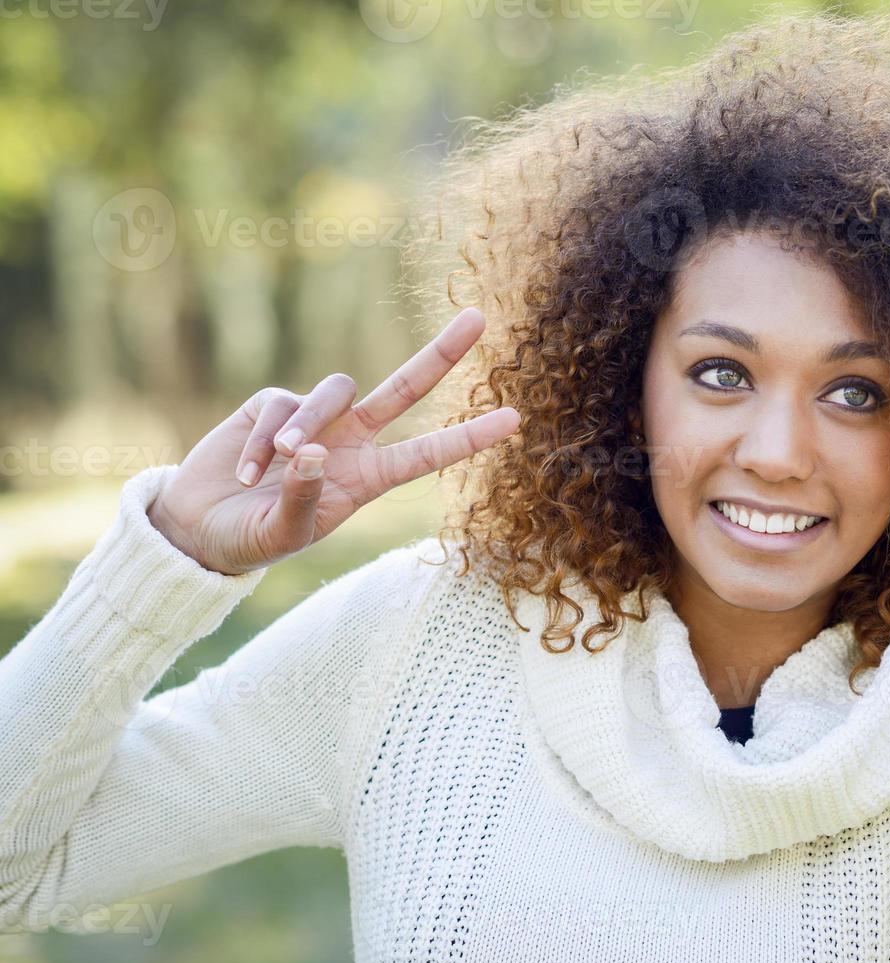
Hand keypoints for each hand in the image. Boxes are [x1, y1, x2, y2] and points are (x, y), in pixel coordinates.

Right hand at [145, 307, 519, 574]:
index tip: (514, 419)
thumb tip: (317, 452)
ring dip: (308, 424)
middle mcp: (351, 441)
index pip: (427, 453)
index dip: (469, 436)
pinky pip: (279, 405)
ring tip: (278, 464)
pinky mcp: (272, 405)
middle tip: (478, 317)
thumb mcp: (280, 534)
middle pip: (405, 387)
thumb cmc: (251, 539)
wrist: (197, 528)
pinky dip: (264, 439)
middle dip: (441, 353)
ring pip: (334, 392)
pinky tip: (246, 472)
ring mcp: (315, 418)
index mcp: (368, 478)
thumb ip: (302, 498)